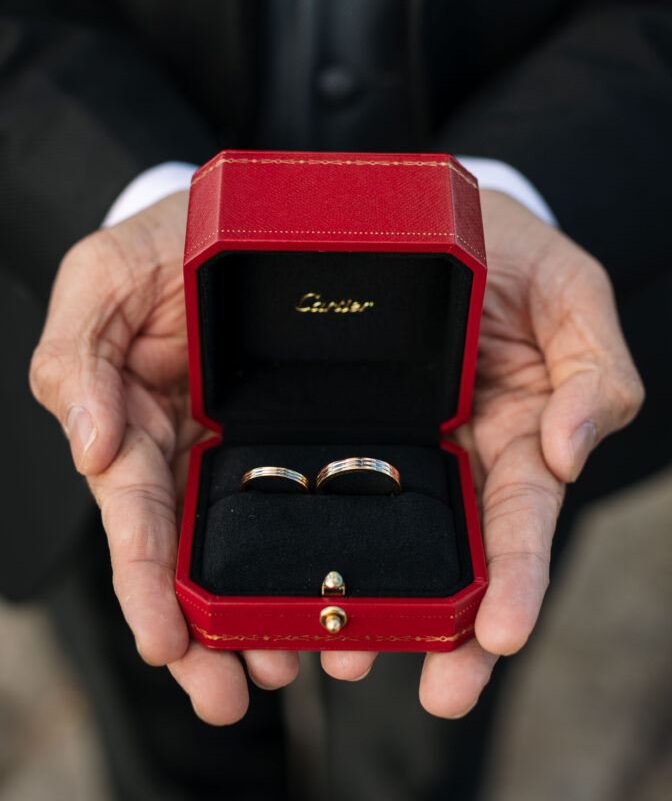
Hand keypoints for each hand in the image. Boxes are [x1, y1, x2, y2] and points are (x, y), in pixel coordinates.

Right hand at [30, 191, 298, 722]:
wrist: (249, 205)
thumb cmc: (166, 239)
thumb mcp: (102, 277)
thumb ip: (75, 355)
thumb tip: (90, 448)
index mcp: (144, 424)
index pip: (137, 517)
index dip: (144, 582)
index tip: (165, 643)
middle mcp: (201, 450)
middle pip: (200, 557)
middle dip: (211, 632)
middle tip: (238, 694)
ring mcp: (263, 446)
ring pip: (268, 546)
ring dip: (280, 612)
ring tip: (312, 663)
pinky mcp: (324, 431)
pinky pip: (331, 499)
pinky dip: (340, 553)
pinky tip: (368, 597)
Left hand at [321, 190, 643, 714]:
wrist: (432, 212)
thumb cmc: (508, 250)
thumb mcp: (570, 293)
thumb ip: (595, 372)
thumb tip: (570, 452)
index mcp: (513, 434)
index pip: (522, 521)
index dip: (519, 578)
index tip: (500, 635)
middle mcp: (451, 456)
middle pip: (454, 558)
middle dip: (451, 629)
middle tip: (435, 690)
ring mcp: (389, 447)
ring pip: (379, 542)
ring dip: (367, 604)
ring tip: (341, 657)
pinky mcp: (331, 428)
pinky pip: (316, 490)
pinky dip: (302, 542)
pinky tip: (277, 590)